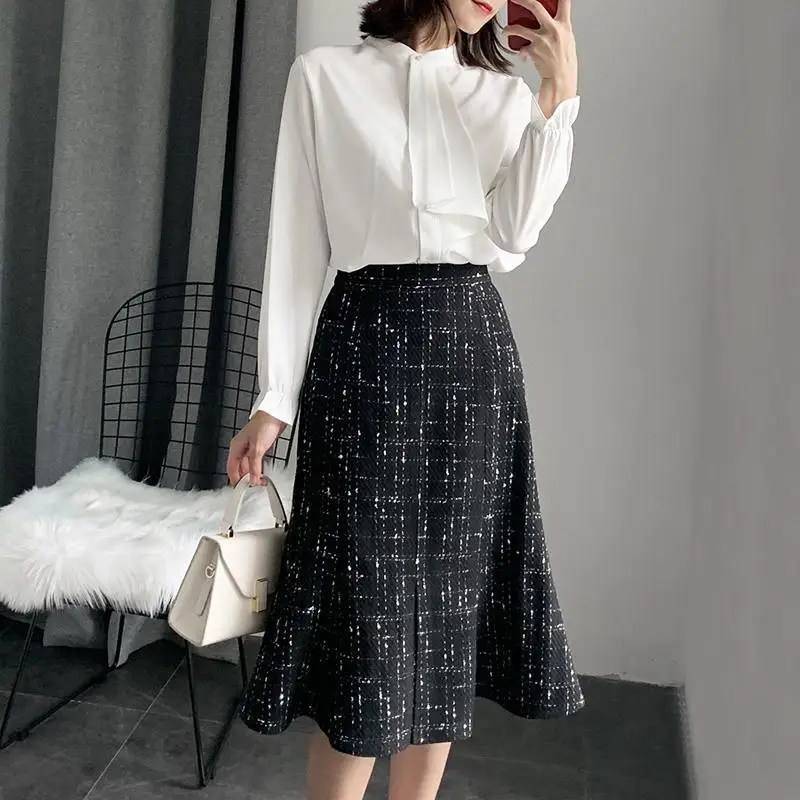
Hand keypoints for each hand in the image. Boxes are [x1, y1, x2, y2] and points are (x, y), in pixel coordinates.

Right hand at [227, 411, 287, 485]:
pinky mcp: (260, 446)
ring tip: (259, 483)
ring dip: (253, 474)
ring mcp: (250, 447)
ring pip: (248, 465)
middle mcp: (241, 447)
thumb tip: (253, 479)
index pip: (231, 469)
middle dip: (245, 479)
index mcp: (236, 447)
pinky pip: (256, 461)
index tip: (240, 490)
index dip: (235, 480)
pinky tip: (263, 473)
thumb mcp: (257, 448)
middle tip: (252, 487)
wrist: (276, 415)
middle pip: (240, 468)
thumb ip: (254, 466)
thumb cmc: (263, 424)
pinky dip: (259, 468)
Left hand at [504, 0, 577, 115]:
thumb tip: (549, 19)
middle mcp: (553, 29)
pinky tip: (523, 54)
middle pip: (536, 6)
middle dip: (523, 0)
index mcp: (565, 25)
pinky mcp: (533, 51)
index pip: (565, 1)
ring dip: (510, 29)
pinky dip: (521, 51)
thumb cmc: (564, 61)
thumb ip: (559, 27)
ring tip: (506, 30)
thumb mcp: (567, 39)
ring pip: (520, 28)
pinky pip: (521, 48)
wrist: (560, 79)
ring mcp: (542, 40)